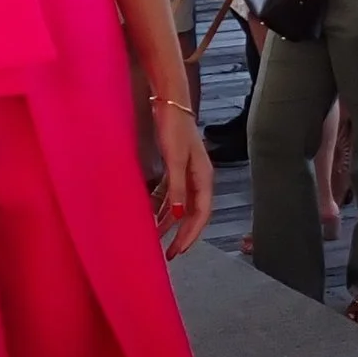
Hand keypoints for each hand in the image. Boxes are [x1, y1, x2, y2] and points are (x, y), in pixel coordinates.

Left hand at [150, 103, 213, 258]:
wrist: (170, 102)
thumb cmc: (174, 128)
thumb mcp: (174, 160)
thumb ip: (176, 188)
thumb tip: (176, 216)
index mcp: (204, 178)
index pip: (200, 215)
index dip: (190, 235)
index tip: (177, 251)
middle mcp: (199, 179)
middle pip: (193, 214)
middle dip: (182, 235)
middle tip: (169, 254)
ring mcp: (188, 173)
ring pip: (181, 206)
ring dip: (171, 223)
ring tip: (158, 240)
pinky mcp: (176, 167)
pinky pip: (172, 195)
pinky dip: (163, 207)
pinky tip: (153, 216)